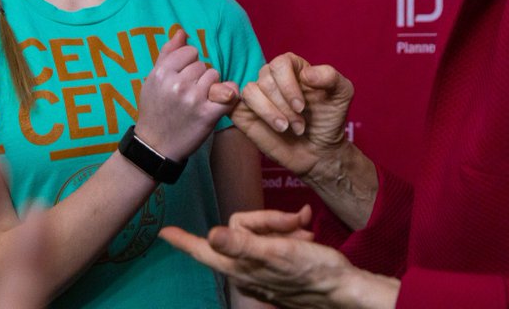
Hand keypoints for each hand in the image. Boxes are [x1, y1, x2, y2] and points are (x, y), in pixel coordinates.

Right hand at [135, 29, 238, 160]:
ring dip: (211, 86)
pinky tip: (220, 101)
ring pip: (215, 76)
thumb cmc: (155, 110)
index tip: (183, 76)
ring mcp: (194, 99)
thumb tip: (182, 31)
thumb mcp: (153, 80)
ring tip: (198, 99)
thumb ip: (167, 53)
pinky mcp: (208, 114)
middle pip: (203, 64)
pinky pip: (228, 94)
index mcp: (162, 73)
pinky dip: (228, 96)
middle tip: (188, 92)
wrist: (156, 146)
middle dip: (199, 76)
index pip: (189, 51)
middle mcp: (177, 84)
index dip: (188, 63)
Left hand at [160, 207, 397, 308]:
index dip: (184, 240)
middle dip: (268, 219)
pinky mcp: (278, 268)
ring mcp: (262, 269)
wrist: (342, 288)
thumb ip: (242, 244)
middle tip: (295, 221)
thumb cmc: (312, 270)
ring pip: (261, 232)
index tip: (166, 233)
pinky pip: (275, 241)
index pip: (205, 249)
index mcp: (241, 265)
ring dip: (283, 225)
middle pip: (241, 228)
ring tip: (304, 230)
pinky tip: (306, 232)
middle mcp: (247, 269)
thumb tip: (212, 234)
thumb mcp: (277, 252)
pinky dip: (290, 233)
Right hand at [233, 53, 353, 178]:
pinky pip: (236, 105)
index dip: (288, 85)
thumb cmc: (329, 119)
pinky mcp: (245, 113)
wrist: (319, 150)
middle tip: (300, 125)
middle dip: (284, 106)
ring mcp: (257, 95)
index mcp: (292, 67)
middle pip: (266, 80)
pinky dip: (251, 113)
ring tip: (286, 128)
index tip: (301, 107)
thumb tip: (306, 74)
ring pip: (250, 92)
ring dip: (269, 113)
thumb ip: (330, 76)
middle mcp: (272, 77)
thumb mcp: (342, 93)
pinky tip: (270, 126)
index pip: (280, 64)